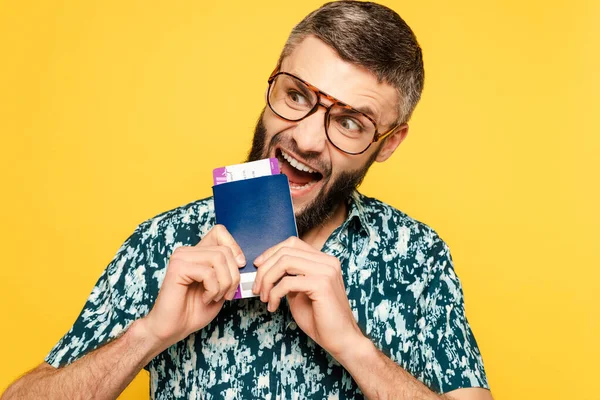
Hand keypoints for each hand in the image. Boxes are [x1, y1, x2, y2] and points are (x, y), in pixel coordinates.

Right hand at [140, 224, 244, 349]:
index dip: (234, 247)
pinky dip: (213, 290)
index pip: (220, 232)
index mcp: (197, 252)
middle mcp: (187, 251)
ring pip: (219, 259)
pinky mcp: (177, 268)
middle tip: (227, 294)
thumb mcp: (220, 288)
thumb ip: (229, 271)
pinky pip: (208, 273)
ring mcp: (181, 257)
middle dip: (233, 276)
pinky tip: (204, 299)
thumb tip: (242, 260)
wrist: (173, 329)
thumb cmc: (194, 310)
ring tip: (216, 297)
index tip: (239, 267)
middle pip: (225, 250)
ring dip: (224, 283)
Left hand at [252, 237, 364, 358]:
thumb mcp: (299, 292)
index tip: (258, 267)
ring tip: (263, 297)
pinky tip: (273, 306)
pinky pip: (287, 282)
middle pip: (285, 251)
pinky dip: (274, 294)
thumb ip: (289, 277)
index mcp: (324, 260)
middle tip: (257, 288)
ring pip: (284, 262)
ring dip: (267, 280)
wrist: (341, 340)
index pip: (292, 243)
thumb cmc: (320, 319)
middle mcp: (327, 261)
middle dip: (265, 269)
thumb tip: (266, 269)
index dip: (271, 252)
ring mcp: (326, 271)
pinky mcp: (322, 284)